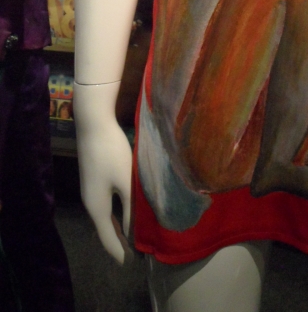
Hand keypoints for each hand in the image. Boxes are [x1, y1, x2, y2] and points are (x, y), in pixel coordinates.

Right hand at [74, 82, 133, 263]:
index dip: (120, 251)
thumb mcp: (126, 181)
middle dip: (120, 242)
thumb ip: (131, 207)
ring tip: (133, 237)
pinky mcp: (94, 179)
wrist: (93, 125)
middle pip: (105, 229)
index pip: (108, 238)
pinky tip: (126, 212)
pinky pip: (106, 205)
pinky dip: (116, 214)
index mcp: (96, 207)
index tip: (131, 264)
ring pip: (105, 217)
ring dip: (118, 227)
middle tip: (136, 255)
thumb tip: (133, 232)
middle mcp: (90, 202)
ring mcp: (90, 190)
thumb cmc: (111, 153)